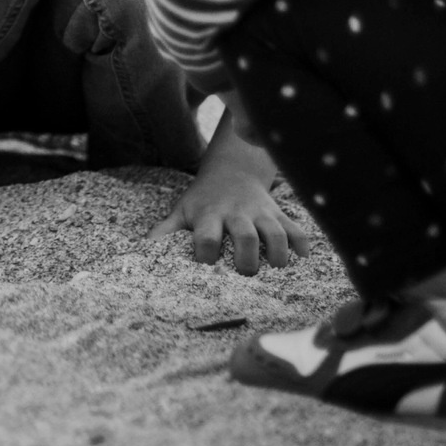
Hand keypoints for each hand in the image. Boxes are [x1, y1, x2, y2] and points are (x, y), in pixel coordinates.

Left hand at [147, 132, 310, 275]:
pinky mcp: (278, 213)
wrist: (231, 171)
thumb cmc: (203, 199)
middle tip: (247, 274)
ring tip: (276, 268)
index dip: (206, 252)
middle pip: (245, 235)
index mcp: (209, 215)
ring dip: (278, 252)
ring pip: (275, 232)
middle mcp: (236, 213)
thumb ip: (165, 231)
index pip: (206, 236)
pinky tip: (303, 258)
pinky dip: (302, 243)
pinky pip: (296, 227)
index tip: (207, 265)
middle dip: (247, 257)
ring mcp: (260, 212)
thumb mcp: (182, 210)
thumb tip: (142, 250)